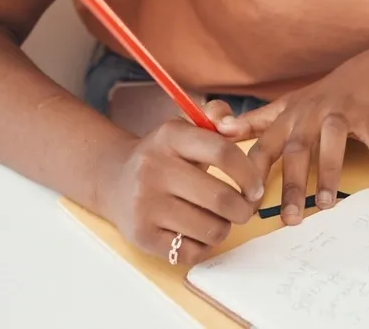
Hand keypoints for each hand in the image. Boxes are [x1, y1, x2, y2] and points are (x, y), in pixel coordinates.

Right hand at [92, 108, 261, 268]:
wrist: (113, 180)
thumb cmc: (164, 156)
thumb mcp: (184, 129)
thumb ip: (215, 116)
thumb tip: (233, 125)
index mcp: (169, 136)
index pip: (222, 152)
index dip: (249, 174)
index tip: (255, 187)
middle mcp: (153, 168)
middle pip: (221, 198)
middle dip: (243, 209)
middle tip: (243, 209)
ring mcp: (144, 204)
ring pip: (211, 229)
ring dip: (223, 228)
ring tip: (216, 219)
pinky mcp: (141, 235)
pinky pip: (193, 252)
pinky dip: (203, 246)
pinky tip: (196, 233)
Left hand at [221, 39, 368, 225]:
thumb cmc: (334, 92)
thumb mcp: (294, 103)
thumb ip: (259, 120)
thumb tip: (221, 130)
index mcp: (293, 113)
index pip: (267, 144)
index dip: (254, 173)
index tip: (246, 203)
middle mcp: (316, 111)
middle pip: (298, 147)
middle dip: (292, 183)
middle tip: (290, 218)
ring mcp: (347, 112)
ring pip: (334, 143)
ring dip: (329, 174)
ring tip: (327, 206)